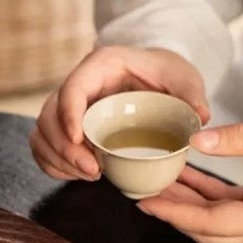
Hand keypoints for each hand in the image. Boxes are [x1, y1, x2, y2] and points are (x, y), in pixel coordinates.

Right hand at [30, 46, 209, 180]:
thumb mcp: (183, 78)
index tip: (79, 139)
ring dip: (58, 160)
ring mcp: (67, 108)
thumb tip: (199, 117)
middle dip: (64, 148)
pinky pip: (44, 147)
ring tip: (89, 175)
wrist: (154, 78)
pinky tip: (77, 175)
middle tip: (93, 171)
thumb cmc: (165, 74)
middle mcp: (77, 85)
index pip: (72, 88)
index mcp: (100, 66)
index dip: (68, 115)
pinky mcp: (64, 127)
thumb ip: (191, 95)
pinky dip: (54, 165)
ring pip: (42, 134)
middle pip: (49, 116)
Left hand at [137, 116, 242, 242]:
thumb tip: (197, 139)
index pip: (208, 223)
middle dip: (174, 212)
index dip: (174, 212)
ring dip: (189, 203)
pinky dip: (209, 195)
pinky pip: (232, 208)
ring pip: (218, 221)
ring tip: (160, 182)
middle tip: (143, 194)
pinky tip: (189, 177)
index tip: (146, 202)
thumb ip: (240, 138)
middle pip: (207, 229)